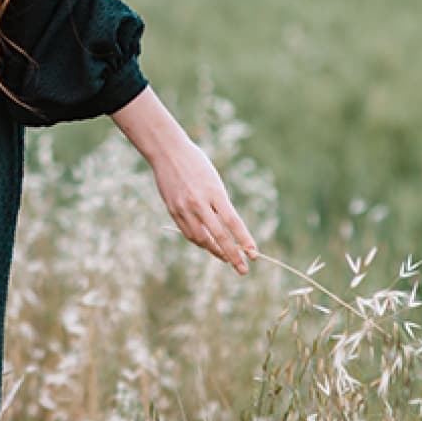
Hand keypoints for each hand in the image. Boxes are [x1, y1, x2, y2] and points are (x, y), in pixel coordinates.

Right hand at [149, 135, 258, 273]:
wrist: (167, 151)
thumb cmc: (196, 163)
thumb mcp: (214, 181)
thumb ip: (219, 204)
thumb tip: (227, 230)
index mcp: (214, 192)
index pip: (233, 222)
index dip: (244, 240)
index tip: (254, 254)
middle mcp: (199, 203)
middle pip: (218, 236)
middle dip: (232, 255)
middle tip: (243, 269)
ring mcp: (184, 208)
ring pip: (202, 239)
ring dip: (215, 251)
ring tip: (226, 258)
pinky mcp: (173, 211)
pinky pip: (188, 233)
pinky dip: (200, 242)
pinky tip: (208, 245)